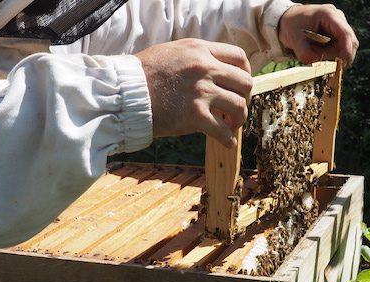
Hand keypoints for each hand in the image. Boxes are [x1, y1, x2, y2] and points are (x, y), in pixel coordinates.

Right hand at [135, 39, 252, 147]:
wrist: (124, 94)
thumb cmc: (142, 76)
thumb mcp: (171, 52)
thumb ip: (194, 58)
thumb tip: (211, 70)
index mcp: (199, 50)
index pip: (239, 57)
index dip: (245, 73)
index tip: (240, 86)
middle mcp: (205, 68)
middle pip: (245, 83)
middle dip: (245, 98)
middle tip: (235, 109)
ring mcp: (201, 92)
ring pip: (239, 107)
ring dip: (239, 119)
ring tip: (231, 126)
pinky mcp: (195, 116)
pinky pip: (223, 131)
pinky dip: (228, 140)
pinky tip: (227, 143)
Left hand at [278, 4, 358, 67]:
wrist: (287, 20)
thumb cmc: (291, 26)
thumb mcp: (294, 41)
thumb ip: (305, 54)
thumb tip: (318, 64)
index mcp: (328, 15)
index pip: (345, 33)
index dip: (346, 50)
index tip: (342, 64)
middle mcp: (337, 19)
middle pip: (349, 42)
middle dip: (339, 56)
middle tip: (324, 65)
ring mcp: (338, 26)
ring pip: (345, 47)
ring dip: (333, 57)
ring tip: (315, 55)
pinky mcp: (336, 34)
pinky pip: (339, 49)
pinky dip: (331, 56)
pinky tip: (319, 54)